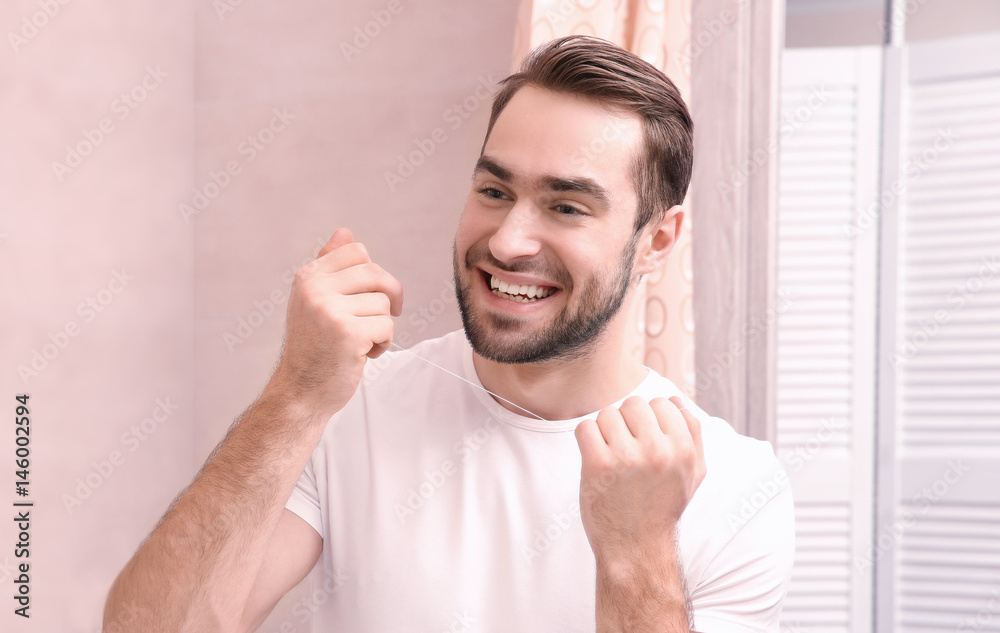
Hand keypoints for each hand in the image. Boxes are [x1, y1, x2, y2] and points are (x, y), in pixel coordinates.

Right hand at [269, 228, 402, 415]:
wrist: (301, 392)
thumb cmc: (314, 347)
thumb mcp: (316, 301)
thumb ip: (330, 267)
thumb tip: (345, 231)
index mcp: (308, 277)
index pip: (357, 251)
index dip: (373, 274)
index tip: (372, 294)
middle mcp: (315, 290)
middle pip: (375, 273)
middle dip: (389, 295)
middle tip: (385, 317)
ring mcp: (330, 311)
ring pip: (383, 303)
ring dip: (382, 326)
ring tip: (362, 342)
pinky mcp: (348, 334)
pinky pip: (386, 326)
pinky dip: (383, 343)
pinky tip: (364, 354)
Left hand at [574, 395, 705, 566]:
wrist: (636, 546)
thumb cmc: (663, 506)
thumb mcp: (693, 472)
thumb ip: (692, 433)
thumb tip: (675, 399)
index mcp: (683, 449)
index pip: (662, 402)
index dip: (651, 419)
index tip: (645, 440)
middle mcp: (657, 451)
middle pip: (633, 404)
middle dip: (627, 422)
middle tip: (626, 448)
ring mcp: (626, 458)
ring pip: (607, 414)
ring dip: (605, 431)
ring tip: (612, 456)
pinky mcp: (598, 466)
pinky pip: (585, 428)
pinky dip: (587, 440)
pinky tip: (595, 458)